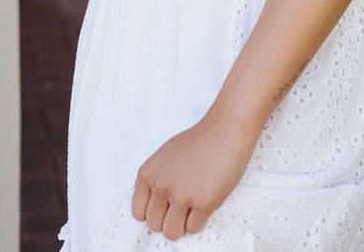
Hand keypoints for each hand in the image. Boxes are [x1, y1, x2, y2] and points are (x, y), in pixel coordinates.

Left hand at [131, 112, 255, 240]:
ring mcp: (181, 195)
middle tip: (181, 208)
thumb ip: (153, 176)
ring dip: (182, 225)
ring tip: (191, 210)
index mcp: (148, 174)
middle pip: (154, 225)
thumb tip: (143, 197)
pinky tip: (204, 204)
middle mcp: (161, 186)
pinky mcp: (202, 203)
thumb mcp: (164, 154)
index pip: (138, 212)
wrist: (225, 131)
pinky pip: (193, 229)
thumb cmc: (198, 141)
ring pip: (172, 232)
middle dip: (168, 220)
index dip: (152, 213)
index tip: (163, 209)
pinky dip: (199, 221)